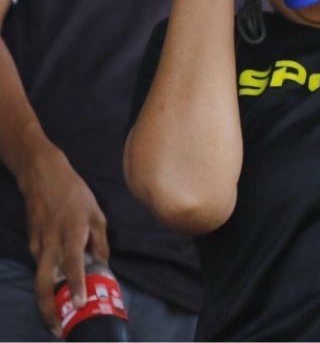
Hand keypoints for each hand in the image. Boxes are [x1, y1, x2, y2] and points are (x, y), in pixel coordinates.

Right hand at [19, 143, 108, 336]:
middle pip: (44, 283)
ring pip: (40, 279)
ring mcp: (38, 245)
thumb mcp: (97, 213)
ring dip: (47, 300)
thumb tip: (103, 264)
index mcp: (72, 233)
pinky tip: (59, 289)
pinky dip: (48, 281)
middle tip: (58, 328)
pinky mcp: (32, 244)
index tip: (79, 304)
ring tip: (58, 318)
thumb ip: (100, 240)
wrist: (42, 177)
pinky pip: (41, 267)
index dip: (77, 285)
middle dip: (48, 309)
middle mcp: (52, 244)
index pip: (74, 264)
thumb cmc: (75, 194)